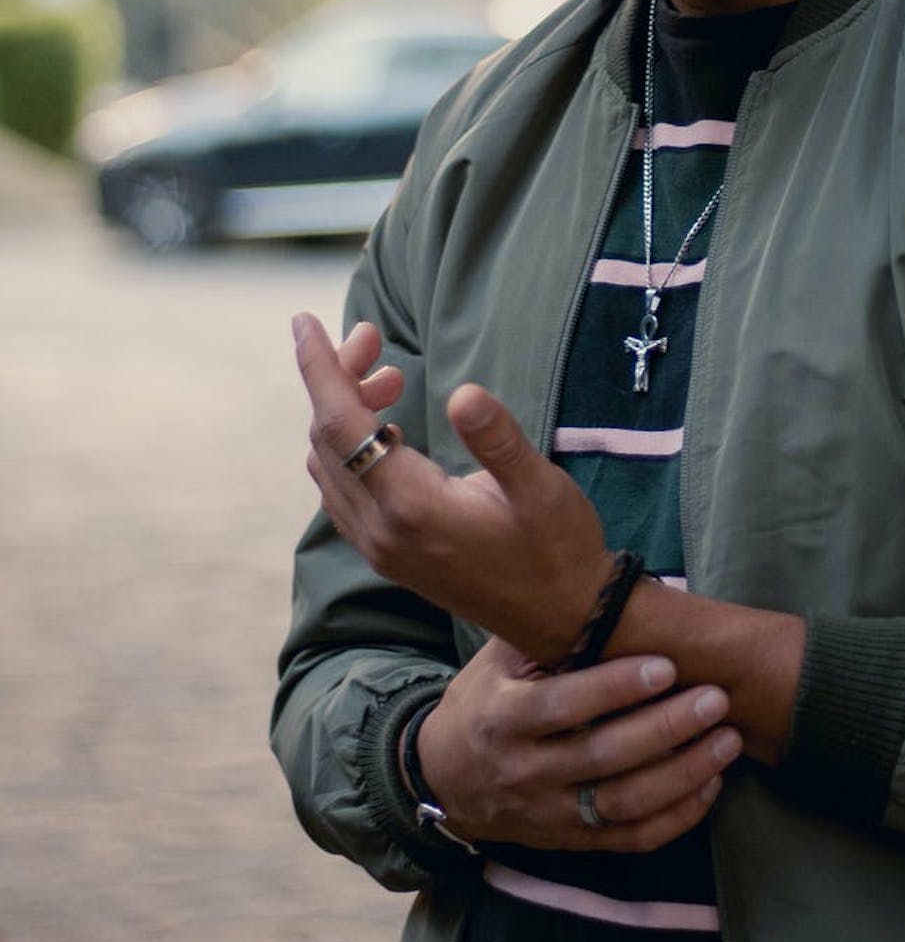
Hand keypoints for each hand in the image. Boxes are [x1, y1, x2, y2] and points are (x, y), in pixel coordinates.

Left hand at [295, 312, 613, 664]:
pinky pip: (341, 489)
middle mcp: (382, 531)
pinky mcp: (388, 555)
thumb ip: (498, 441)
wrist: (563, 621)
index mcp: (412, 507)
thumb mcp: (542, 489)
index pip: (341, 424)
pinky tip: (387, 429)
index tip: (302, 320)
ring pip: (328, 465)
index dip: (319, 367)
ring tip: (391, 378)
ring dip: (343, 413)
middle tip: (374, 338)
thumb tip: (462, 393)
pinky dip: (349, 446)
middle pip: (327, 438)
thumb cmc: (560, 550)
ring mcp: (380, 548)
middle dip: (337, 378)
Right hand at [415, 639, 742, 852]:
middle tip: (717, 698)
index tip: (666, 666)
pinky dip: (676, 817)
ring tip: (729, 740)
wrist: (443, 779)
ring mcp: (550, 814)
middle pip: (604, 757)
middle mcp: (526, 771)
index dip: (616, 687)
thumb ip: (545, 632)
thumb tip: (609, 590)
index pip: (564, 705)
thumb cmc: (484, 701)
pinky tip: (711, 784)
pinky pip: (631, 839)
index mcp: (504, 717)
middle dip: (667, 728)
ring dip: (684, 774)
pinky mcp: (571, 842)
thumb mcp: (498, 660)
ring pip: (624, 804)